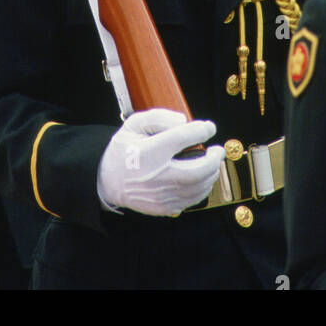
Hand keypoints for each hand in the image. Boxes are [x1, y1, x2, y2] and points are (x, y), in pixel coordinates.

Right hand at [96, 108, 224, 215]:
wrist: (107, 181)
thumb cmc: (123, 150)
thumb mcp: (133, 124)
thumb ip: (158, 117)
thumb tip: (183, 121)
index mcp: (147, 152)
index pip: (180, 138)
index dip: (200, 131)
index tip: (209, 127)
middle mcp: (155, 176)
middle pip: (196, 170)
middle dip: (214, 159)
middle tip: (218, 150)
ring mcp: (160, 195)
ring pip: (197, 188)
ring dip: (211, 174)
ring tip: (212, 163)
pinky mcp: (163, 208)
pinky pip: (191, 201)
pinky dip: (202, 188)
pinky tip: (203, 178)